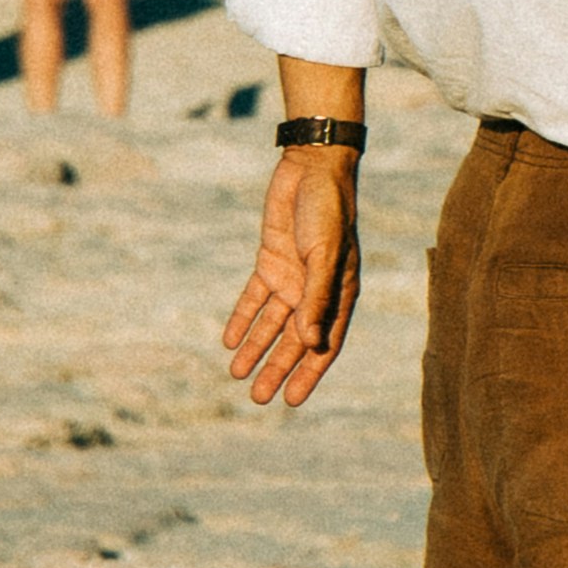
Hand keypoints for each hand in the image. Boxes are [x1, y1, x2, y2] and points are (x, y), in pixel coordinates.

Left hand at [221, 151, 361, 408]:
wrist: (310, 167)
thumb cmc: (327, 210)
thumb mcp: (323, 254)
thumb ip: (316, 297)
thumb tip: (310, 343)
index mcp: (338, 293)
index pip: (323, 345)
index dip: (308, 373)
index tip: (290, 400)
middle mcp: (315, 291)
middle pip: (293, 340)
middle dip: (276, 368)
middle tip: (258, 398)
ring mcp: (291, 277)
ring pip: (271, 323)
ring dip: (255, 347)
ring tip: (237, 375)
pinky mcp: (270, 261)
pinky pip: (254, 297)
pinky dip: (242, 317)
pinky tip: (229, 339)